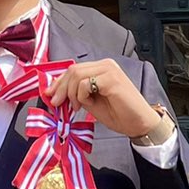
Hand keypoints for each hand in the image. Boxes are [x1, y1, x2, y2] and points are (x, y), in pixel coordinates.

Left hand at [44, 58, 162, 140]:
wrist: (139, 124)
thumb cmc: (118, 114)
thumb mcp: (91, 102)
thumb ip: (77, 94)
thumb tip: (55, 93)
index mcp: (101, 68)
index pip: (74, 69)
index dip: (59, 82)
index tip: (49, 95)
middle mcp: (106, 65)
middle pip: (73, 70)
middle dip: (60, 88)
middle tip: (57, 104)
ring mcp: (109, 70)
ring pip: (77, 75)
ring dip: (71, 94)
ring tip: (77, 107)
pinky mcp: (111, 79)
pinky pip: (85, 84)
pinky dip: (81, 96)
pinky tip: (88, 104)